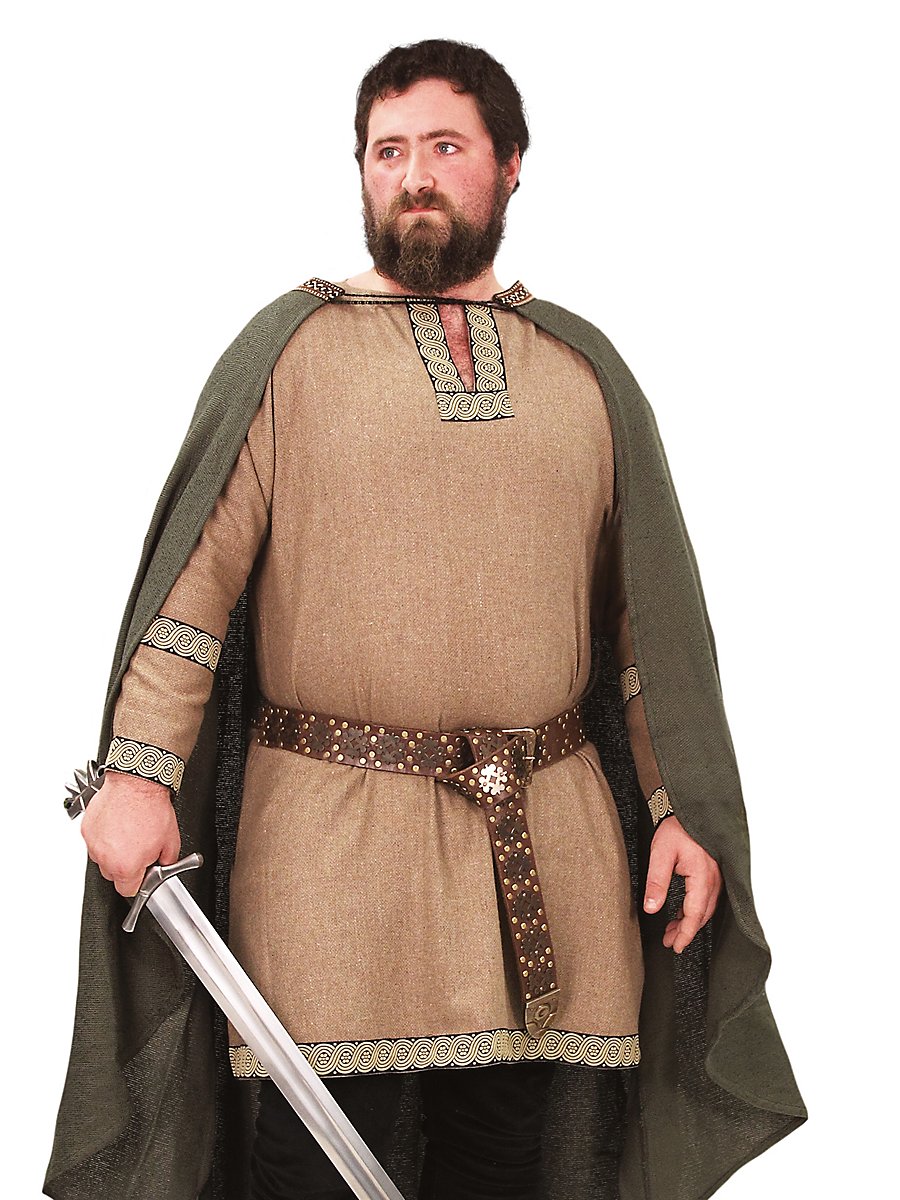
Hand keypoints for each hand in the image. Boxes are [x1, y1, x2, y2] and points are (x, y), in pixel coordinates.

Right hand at [81, 770, 180, 896]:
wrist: (137, 783)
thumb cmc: (152, 809)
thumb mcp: (171, 841)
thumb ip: (165, 862)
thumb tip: (162, 867)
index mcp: (126, 866)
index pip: (127, 891)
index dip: (137, 883)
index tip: (141, 876)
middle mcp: (106, 858)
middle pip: (113, 875)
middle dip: (125, 866)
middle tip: (138, 850)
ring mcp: (94, 844)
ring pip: (102, 858)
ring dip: (113, 851)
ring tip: (128, 834)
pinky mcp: (87, 830)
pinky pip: (95, 841)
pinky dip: (104, 836)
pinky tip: (119, 825)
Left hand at [643, 815, 721, 952]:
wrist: (692, 811)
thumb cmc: (677, 829)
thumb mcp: (660, 853)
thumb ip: (656, 882)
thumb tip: (651, 908)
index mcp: (702, 877)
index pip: (694, 914)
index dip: (685, 933)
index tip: (676, 947)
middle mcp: (713, 880)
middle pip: (702, 915)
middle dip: (686, 932)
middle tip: (670, 942)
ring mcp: (715, 877)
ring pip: (705, 908)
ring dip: (690, 922)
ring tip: (672, 931)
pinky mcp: (712, 873)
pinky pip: (706, 898)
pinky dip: (694, 910)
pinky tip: (681, 912)